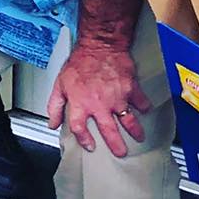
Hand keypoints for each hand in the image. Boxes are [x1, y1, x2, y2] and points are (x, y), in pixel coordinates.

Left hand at [45, 40, 148, 157]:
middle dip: (115, 144)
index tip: (90, 146)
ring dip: (134, 131)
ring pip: (128, 120)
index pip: (80, 128)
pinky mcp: (130, 88)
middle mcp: (100, 104)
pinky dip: (144, 106)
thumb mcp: (60, 84)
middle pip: (108, 131)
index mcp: (81, 103)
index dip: (84, 140)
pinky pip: (140, 102)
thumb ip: (55, 105)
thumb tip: (52, 123)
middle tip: (120, 152)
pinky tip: (145, 110)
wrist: (99, 45)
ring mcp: (117, 97)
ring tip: (139, 137)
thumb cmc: (79, 62)